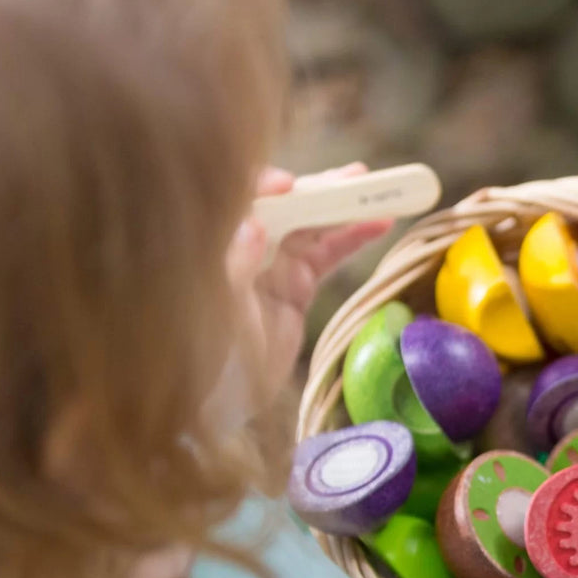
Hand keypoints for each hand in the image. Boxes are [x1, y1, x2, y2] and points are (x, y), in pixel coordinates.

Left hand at [226, 164, 391, 410]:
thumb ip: (234, 268)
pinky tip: (379, 222)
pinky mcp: (295, 289)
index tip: (289, 187)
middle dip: (319, 188)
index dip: (266, 188)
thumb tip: (254, 225)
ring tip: (378, 191)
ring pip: (313, 226)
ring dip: (345, 207)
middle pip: (285, 206)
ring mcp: (272, 266)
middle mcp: (245, 246)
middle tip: (359, 175)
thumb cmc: (198, 355)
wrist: (211, 403)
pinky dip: (352, 237)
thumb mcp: (215, 313)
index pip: (243, 202)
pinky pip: (327, 255)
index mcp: (218, 241)